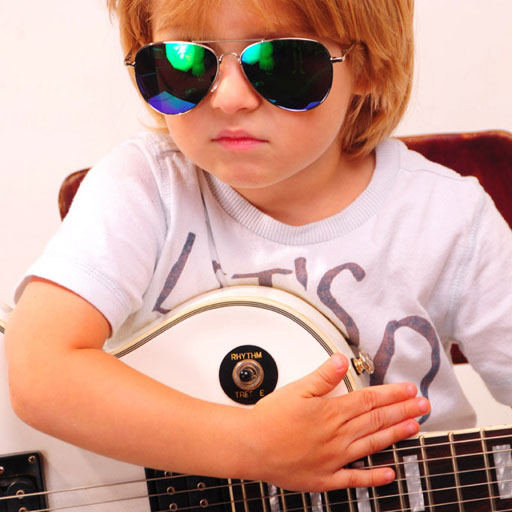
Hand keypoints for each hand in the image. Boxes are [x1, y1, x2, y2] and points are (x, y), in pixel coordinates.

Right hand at [248, 353, 428, 491]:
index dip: (392, 394)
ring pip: (372, 444)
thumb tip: (341, 360)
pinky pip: (355, 478)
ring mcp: (335, 458)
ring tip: (415, 427)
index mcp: (331, 412)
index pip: (369, 400)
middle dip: (403, 411)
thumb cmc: (271, 419)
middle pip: (377, 420)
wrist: (252, 447)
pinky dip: (373, 477)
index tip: (410, 390)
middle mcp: (338, 435)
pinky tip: (389, 473)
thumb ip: (323, 375)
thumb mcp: (297, 389)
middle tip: (424, 406)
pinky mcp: (326, 477)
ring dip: (396, 435)